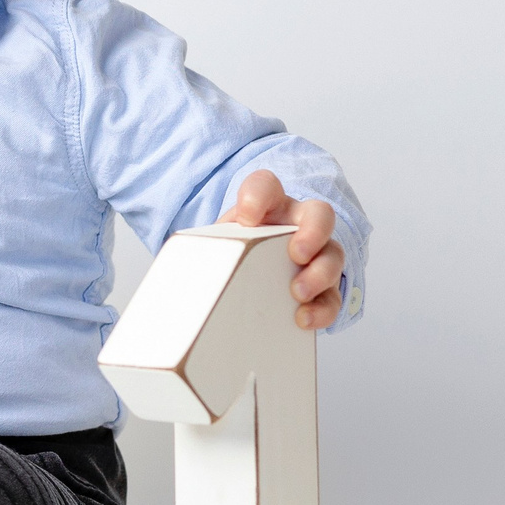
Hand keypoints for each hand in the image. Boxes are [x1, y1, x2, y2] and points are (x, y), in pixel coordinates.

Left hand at [218, 170, 345, 330]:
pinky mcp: (323, 288)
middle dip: (313, 232)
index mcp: (268, 207)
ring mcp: (316, 255)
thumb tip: (171, 282)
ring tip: (297, 292)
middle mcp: (298, 225)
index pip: (266, 186)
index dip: (259, 196)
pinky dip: (322, 309)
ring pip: (333, 255)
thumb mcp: (218, 246)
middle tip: (297, 252)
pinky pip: (333, 296)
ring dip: (320, 273)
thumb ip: (202, 253)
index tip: (247, 218)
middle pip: (319, 215)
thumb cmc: (234, 253)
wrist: (248, 273)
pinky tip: (304, 318)